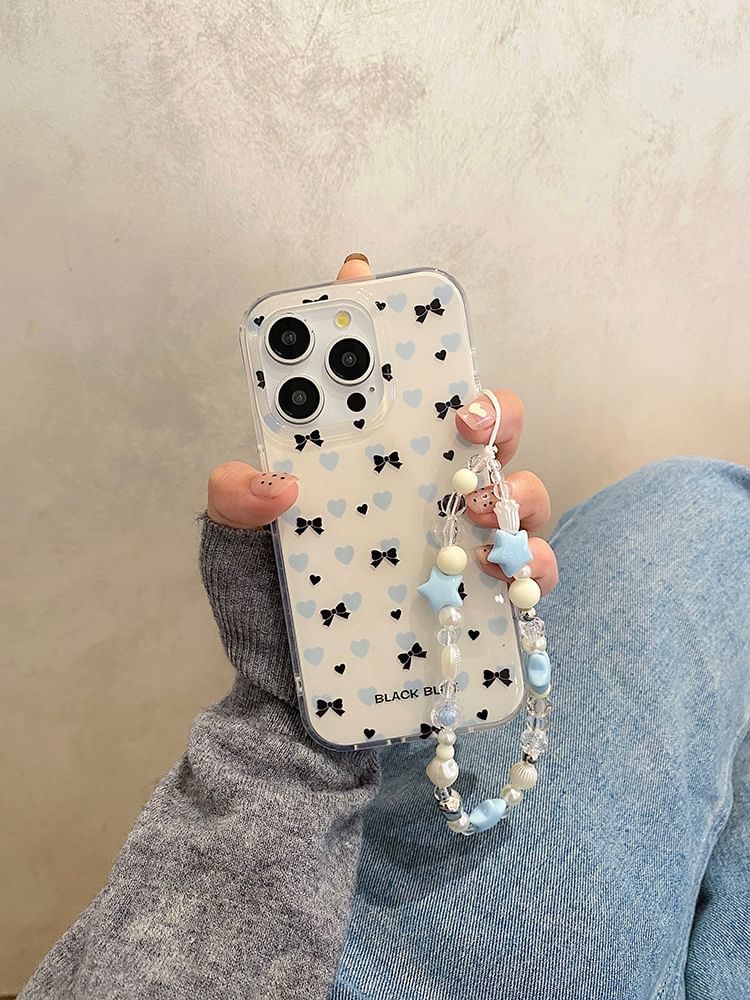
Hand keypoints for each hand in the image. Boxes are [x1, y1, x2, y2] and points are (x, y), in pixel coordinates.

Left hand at [207, 254, 557, 594]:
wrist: (286, 693)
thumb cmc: (263, 605)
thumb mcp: (234, 546)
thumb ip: (237, 504)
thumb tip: (273, 479)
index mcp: (362, 457)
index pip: (376, 380)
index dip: (372, 318)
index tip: (359, 278)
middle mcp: (418, 486)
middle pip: (476, 420)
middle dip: (483, 404)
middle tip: (461, 417)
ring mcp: (455, 538)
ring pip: (515, 486)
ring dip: (511, 487)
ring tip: (482, 508)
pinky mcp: (479, 595)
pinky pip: (529, 569)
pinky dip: (533, 564)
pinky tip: (506, 571)